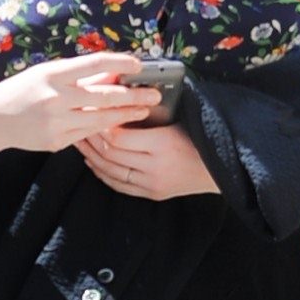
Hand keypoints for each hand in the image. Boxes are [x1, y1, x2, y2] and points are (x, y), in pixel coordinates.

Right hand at [0, 51, 161, 152]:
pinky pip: (88, 135)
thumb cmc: (25, 89)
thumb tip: (113, 72)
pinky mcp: (57, 142)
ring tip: (144, 110)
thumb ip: (79, 74)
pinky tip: (118, 123)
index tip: (139, 64)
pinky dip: (104, 128)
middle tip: (155, 94)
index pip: (95, 64)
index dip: (121, 63)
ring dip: (126, 114)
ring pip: (102, 119)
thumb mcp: (49, 73)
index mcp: (54, 75)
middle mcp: (56, 98)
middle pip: (105, 96)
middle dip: (135, 95)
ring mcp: (57, 122)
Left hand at [78, 114, 221, 200]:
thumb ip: (150, 116)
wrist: (220, 169)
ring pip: (110, 171)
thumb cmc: (201, 138)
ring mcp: (152, 183)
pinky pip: (118, 185)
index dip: (102, 126)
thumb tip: (119, 105)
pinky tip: (92, 162)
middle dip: (91, 139)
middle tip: (79, 124)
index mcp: (163, 143)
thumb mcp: (179, 120)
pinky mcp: (152, 194)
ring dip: (91, 156)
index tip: (93, 114)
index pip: (119, 137)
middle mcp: (155, 166)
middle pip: (111, 154)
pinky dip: (101, 173)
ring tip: (80, 141)